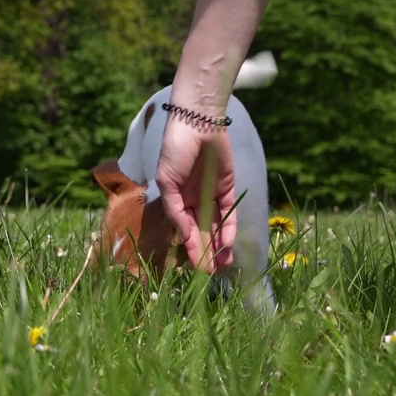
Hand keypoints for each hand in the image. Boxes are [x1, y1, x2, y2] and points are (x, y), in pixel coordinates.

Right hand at [155, 116, 236, 273]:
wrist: (197, 123)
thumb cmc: (175, 149)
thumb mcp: (167, 181)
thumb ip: (175, 209)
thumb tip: (184, 235)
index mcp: (175, 199)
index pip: (184, 229)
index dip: (190, 247)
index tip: (195, 267)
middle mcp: (193, 199)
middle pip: (202, 231)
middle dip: (206, 252)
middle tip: (211, 273)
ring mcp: (211, 194)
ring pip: (217, 225)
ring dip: (219, 245)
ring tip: (223, 265)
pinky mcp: (227, 187)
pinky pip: (228, 211)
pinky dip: (229, 227)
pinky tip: (228, 243)